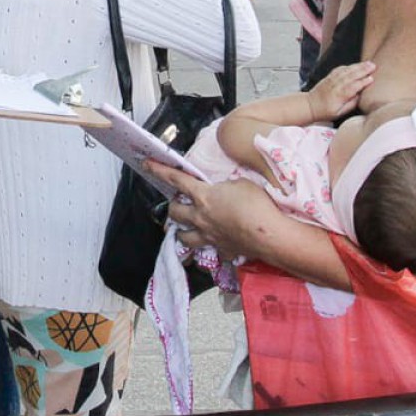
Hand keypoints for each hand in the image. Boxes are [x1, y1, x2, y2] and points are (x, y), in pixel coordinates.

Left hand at [162, 167, 285, 262]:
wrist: (268, 234)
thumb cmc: (257, 204)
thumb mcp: (240, 184)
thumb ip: (225, 186)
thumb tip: (222, 191)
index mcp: (204, 196)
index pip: (177, 180)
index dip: (160, 171)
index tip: (147, 164)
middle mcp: (200, 218)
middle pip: (174, 212)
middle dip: (173, 206)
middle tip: (178, 203)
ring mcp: (209, 237)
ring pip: (183, 237)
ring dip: (181, 231)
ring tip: (185, 228)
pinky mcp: (221, 250)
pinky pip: (208, 251)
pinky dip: (209, 247)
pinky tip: (214, 245)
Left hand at [305, 60, 374, 118]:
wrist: (309, 105)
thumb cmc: (325, 111)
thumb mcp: (339, 113)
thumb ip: (351, 104)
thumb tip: (360, 96)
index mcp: (339, 95)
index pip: (353, 87)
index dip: (363, 82)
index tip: (371, 79)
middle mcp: (336, 85)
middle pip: (351, 76)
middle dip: (363, 70)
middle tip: (373, 66)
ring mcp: (332, 80)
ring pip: (346, 71)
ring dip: (358, 66)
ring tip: (368, 63)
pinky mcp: (329, 77)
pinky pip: (340, 69)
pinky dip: (348, 66)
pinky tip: (355, 65)